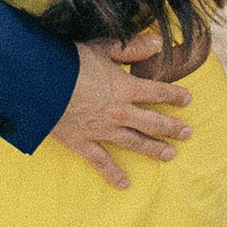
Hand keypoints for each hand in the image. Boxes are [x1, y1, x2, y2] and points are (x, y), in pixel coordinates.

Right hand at [50, 39, 189, 187]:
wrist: (38, 83)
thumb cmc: (68, 61)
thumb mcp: (101, 47)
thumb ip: (131, 47)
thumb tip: (159, 42)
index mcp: (125, 88)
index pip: (158, 92)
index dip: (175, 95)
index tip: (188, 100)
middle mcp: (119, 113)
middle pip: (153, 122)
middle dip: (172, 128)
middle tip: (188, 134)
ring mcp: (102, 130)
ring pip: (135, 143)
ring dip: (154, 149)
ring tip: (170, 155)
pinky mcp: (83, 142)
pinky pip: (101, 162)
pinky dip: (113, 174)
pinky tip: (124, 184)